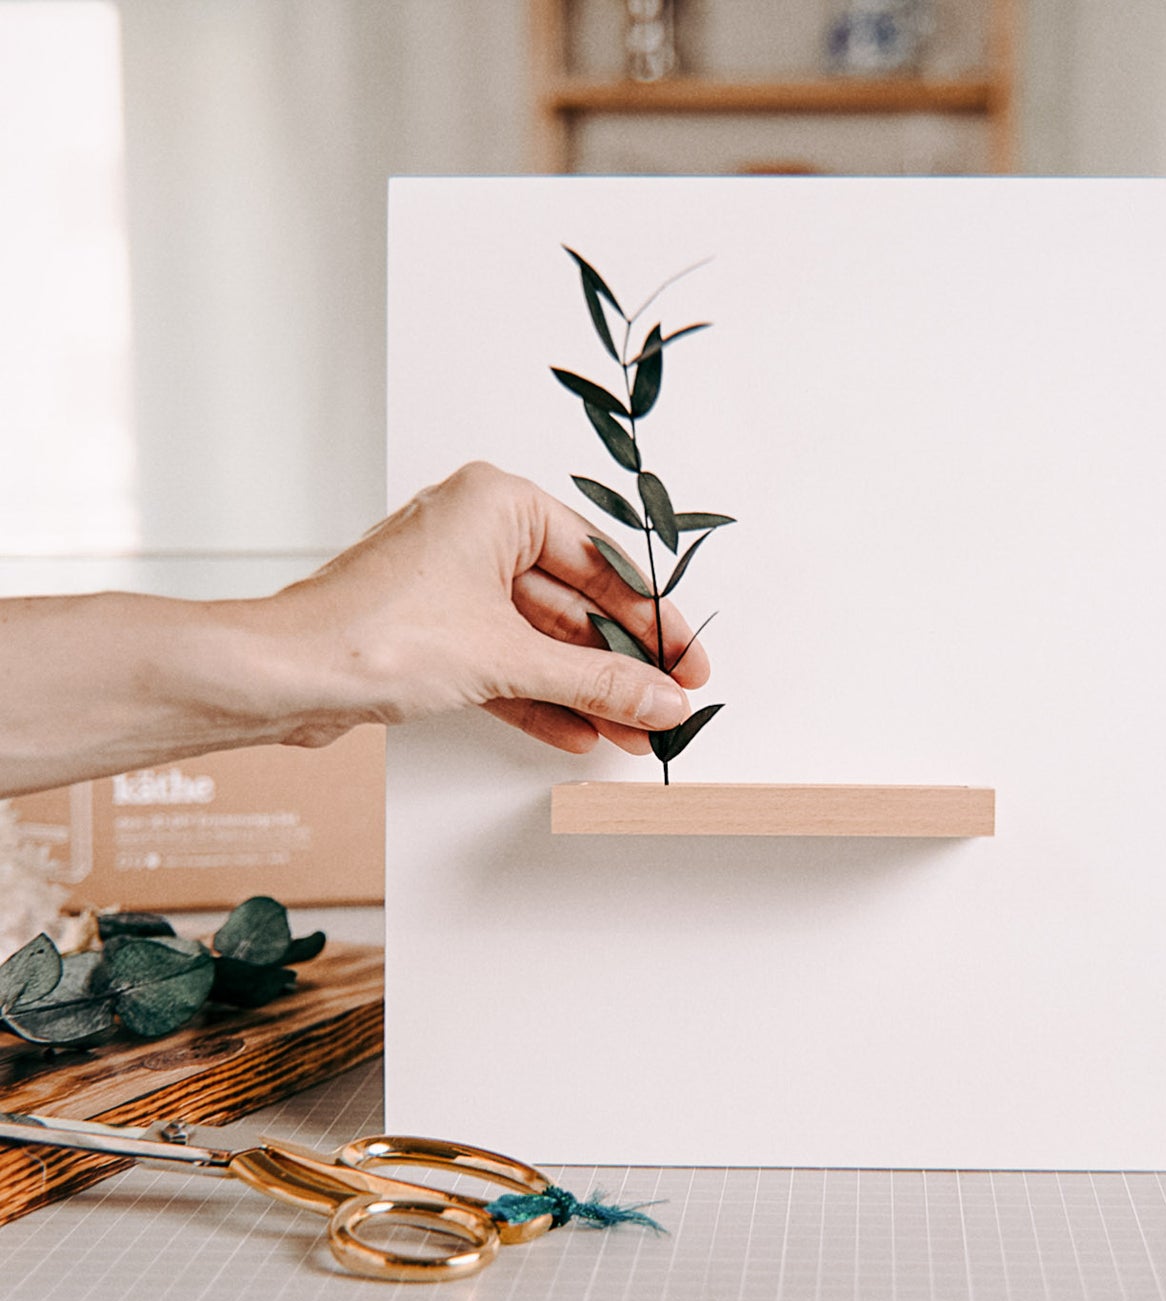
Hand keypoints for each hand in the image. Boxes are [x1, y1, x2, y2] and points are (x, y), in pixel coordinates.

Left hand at [279, 462, 710, 755]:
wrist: (280, 678)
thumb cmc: (370, 632)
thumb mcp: (507, 657)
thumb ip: (596, 681)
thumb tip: (660, 699)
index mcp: (497, 504)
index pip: (600, 565)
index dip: (652, 621)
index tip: (686, 663)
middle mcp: (474, 535)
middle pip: (574, 605)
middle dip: (619, 666)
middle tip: (666, 707)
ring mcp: (451, 586)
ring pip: (540, 640)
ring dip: (586, 691)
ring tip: (633, 733)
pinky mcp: (432, 633)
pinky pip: (504, 664)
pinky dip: (541, 698)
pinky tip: (582, 732)